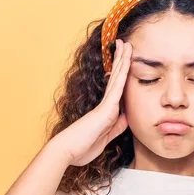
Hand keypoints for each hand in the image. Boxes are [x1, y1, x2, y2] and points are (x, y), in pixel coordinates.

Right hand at [56, 39, 131, 165]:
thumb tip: (125, 117)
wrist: (67, 151)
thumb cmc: (82, 147)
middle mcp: (105, 105)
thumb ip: (116, 127)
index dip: (120, 73)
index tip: (124, 59)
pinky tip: (126, 60)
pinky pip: (117, 88)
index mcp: (106, 111)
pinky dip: (122, 74)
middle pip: (116, 78)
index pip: (116, 88)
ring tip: (126, 44)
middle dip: (121, 60)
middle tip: (125, 43)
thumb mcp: (106, 138)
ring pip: (117, 78)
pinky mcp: (106, 109)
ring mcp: (105, 105)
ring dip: (122, 60)